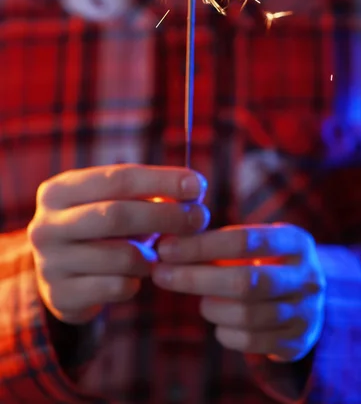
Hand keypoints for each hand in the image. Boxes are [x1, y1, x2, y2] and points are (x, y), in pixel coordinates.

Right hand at [28, 164, 208, 324]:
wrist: (60, 274)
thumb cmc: (100, 228)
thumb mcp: (115, 202)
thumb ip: (150, 193)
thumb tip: (194, 190)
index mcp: (59, 190)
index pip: (117, 178)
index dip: (161, 180)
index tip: (197, 185)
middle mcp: (46, 225)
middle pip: (117, 215)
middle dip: (165, 216)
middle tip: (200, 218)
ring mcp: (50, 263)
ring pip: (121, 257)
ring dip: (152, 255)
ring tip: (161, 253)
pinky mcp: (61, 296)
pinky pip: (118, 287)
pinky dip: (137, 281)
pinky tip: (137, 275)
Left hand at [153, 224, 325, 361]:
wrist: (308, 297)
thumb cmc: (264, 261)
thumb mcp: (254, 243)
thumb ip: (217, 242)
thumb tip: (167, 246)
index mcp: (295, 242)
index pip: (244, 241)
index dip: (201, 245)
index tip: (166, 248)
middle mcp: (307, 277)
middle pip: (244, 282)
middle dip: (196, 278)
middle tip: (161, 274)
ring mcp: (306, 313)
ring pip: (245, 315)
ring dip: (211, 306)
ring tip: (201, 299)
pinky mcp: (297, 343)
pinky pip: (250, 342)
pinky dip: (225, 332)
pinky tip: (219, 320)